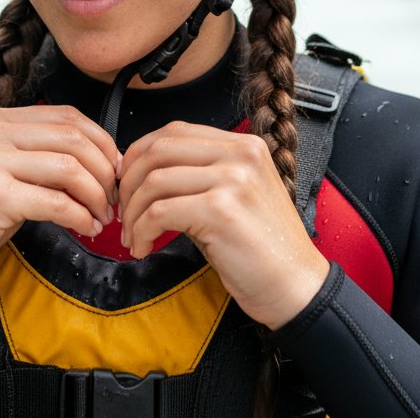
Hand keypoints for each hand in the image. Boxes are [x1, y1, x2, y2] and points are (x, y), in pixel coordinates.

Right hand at [0, 105, 119, 299]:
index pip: (67, 116)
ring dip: (97, 196)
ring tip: (102, 216)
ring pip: (70, 168)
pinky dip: (81, 217)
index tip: (115, 168)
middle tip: (114, 198)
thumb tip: (99, 157)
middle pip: (73, 139)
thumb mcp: (0, 169)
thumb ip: (38, 155)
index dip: (101, 141)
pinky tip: (86, 227)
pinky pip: (57, 203)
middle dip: (105, 170)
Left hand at [117, 121, 328, 329]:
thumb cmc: (260, 247)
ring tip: (132, 236)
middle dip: (130, 181)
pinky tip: (143, 247)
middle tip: (122, 210)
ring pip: (154, 181)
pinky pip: (159, 212)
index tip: (127, 181)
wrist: (296, 288)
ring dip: (132, 212)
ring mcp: (232, 179)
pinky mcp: (220, 210)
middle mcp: (239, 154)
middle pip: (159, 150)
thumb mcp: (234, 194)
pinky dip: (141, 231)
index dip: (140, 154)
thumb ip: (198, 173)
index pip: (174, 131)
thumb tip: (141, 168)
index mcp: (243, 144)